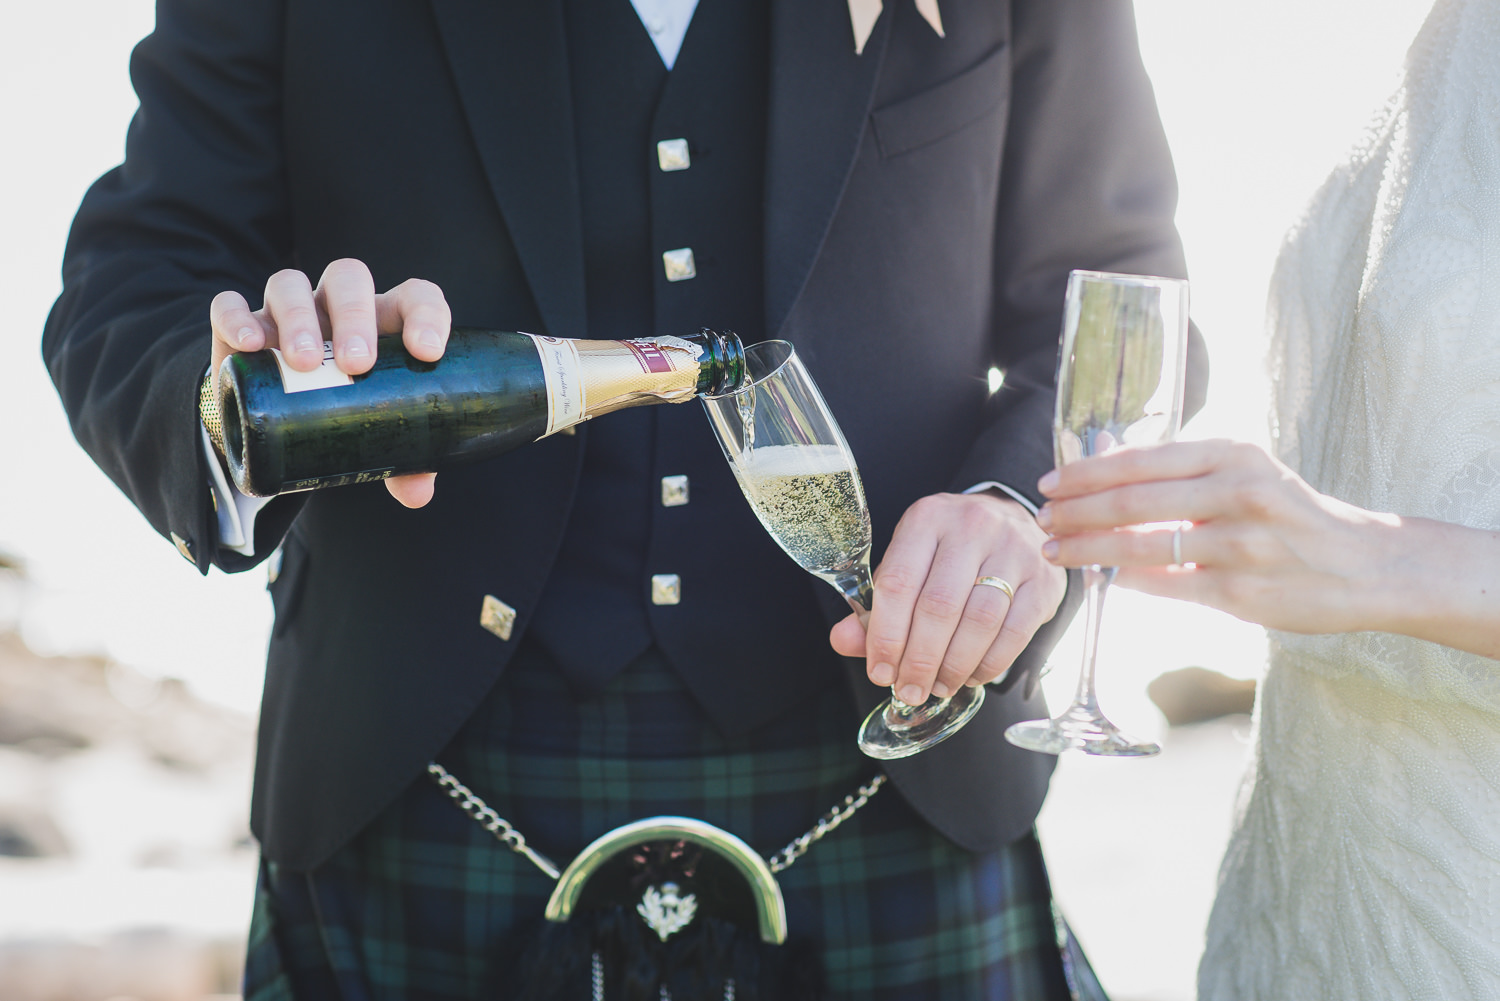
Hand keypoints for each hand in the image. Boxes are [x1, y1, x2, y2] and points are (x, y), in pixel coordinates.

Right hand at [209, 259, 451, 506]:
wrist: (274, 424)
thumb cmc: (342, 416)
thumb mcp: (372, 436)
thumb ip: (402, 463)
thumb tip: (417, 494)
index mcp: (384, 322)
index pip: (413, 297)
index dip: (426, 314)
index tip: (427, 352)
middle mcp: (336, 307)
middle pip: (347, 281)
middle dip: (354, 316)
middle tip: (356, 363)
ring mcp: (287, 311)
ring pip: (290, 285)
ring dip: (299, 318)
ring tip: (303, 364)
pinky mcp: (240, 326)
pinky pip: (230, 305)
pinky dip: (237, 318)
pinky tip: (249, 344)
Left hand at [830, 492, 1066, 703]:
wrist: (1012, 520)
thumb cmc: (949, 551)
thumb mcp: (909, 562)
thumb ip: (876, 605)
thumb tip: (843, 640)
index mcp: (926, 519)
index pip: (898, 583)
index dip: (886, 635)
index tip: (880, 672)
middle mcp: (971, 526)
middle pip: (939, 606)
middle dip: (920, 659)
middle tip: (909, 690)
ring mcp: (1013, 550)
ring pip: (979, 620)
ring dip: (954, 665)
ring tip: (938, 687)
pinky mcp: (1044, 578)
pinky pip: (1015, 632)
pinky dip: (989, 663)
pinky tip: (970, 676)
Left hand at [1035, 439, 1398, 633]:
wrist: (1366, 565)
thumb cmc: (1291, 515)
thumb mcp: (1245, 471)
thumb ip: (1182, 470)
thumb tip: (1105, 461)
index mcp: (1232, 454)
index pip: (1140, 461)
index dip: (1085, 474)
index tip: (1048, 483)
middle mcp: (1236, 492)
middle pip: (1131, 502)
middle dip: (1074, 513)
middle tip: (1040, 521)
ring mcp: (1239, 545)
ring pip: (1140, 547)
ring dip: (1087, 550)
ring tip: (1056, 552)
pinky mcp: (1241, 594)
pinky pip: (1166, 585)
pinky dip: (1128, 582)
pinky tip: (1105, 579)